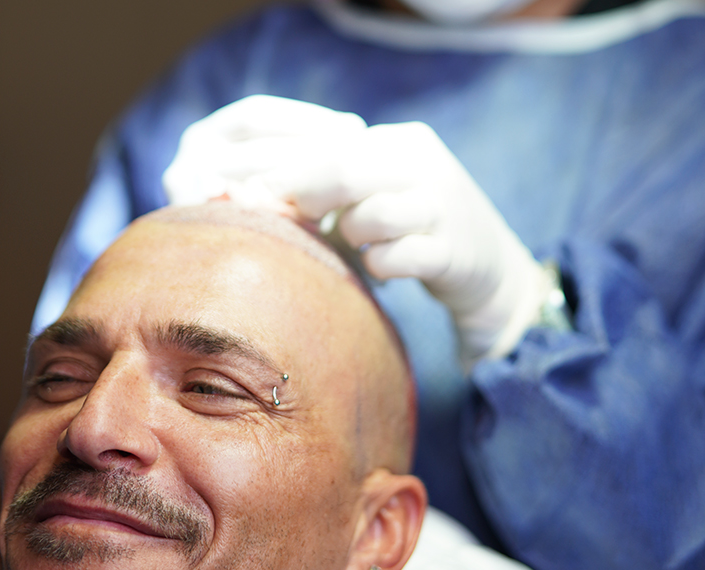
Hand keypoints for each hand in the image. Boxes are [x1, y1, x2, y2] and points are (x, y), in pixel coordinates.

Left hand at [164, 96, 551, 363]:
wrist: (490, 273)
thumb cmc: (416, 235)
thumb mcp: (378, 199)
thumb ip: (334, 190)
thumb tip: (260, 193)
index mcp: (403, 144)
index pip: (332, 143)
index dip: (278, 162)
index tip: (231, 181)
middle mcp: (426, 166)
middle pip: (347, 168)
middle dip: (300, 192)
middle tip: (273, 213)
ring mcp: (444, 208)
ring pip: (373, 214)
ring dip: (351, 234)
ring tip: (357, 243)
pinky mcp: (455, 252)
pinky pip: (399, 258)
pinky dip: (381, 265)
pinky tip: (383, 269)